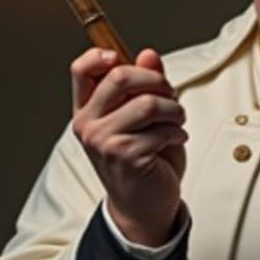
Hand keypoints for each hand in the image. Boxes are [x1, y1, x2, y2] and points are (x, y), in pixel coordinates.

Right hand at [71, 47, 186, 246]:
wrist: (144, 205)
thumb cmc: (144, 158)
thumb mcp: (144, 116)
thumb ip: (145, 85)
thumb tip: (149, 55)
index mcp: (88, 109)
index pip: (82, 70)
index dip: (101, 55)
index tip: (123, 58)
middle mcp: (88, 124)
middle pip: (120, 76)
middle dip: (157, 82)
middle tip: (170, 97)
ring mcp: (103, 141)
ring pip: (148, 103)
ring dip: (174, 110)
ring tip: (176, 123)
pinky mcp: (125, 156)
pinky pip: (162, 129)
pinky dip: (177, 132)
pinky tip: (174, 141)